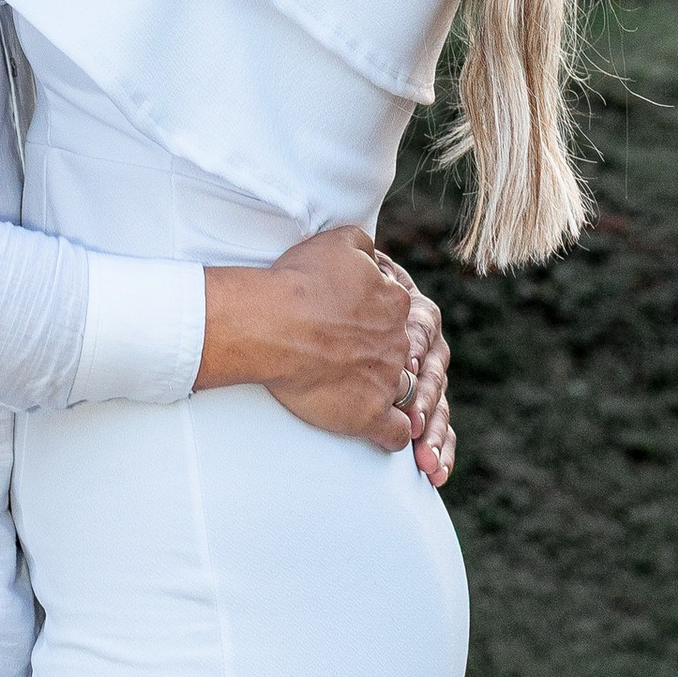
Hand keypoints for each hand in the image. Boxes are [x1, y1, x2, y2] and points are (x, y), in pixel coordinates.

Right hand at [205, 228, 454, 478]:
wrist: (274, 324)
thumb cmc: (300, 281)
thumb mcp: (339, 241)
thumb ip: (365, 245)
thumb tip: (375, 255)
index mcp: (394, 302)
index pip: (396, 313)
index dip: (374, 318)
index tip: (349, 322)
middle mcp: (399, 343)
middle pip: (401, 352)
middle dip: (381, 355)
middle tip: (348, 356)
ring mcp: (387, 380)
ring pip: (403, 390)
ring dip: (387, 391)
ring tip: (359, 390)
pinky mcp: (370, 415)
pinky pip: (395, 433)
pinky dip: (392, 434)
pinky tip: (378, 431)